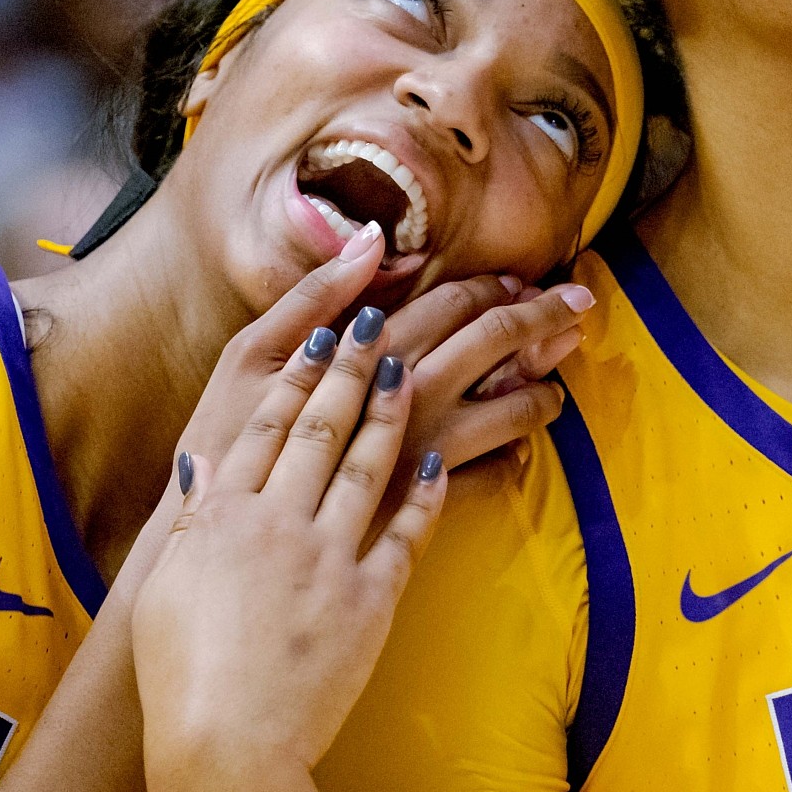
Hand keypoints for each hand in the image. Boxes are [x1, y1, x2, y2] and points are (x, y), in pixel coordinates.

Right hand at [134, 304, 447, 791]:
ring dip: (390, 410)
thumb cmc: (180, 679)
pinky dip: (424, 495)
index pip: (265, 426)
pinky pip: (404, 535)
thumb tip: (200, 464)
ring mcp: (326, 558)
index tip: (320, 333)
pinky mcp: (369, 601)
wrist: (226, 746)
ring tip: (409, 366)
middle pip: (320, 427)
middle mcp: (275, 523)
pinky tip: (440, 461)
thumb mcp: (164, 588)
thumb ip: (190, 519)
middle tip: (374, 321)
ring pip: (366, 465)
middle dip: (350, 366)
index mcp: (220, 516)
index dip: (296, 375)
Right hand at [174, 223, 593, 480]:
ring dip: (538, 386)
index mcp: (360, 351)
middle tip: (577, 304)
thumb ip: (311, 296)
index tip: (520, 282)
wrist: (214, 553)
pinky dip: (508, 456)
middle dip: (540, 317)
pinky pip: (485, 476)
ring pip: (504, 408)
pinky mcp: (418, 508)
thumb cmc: (221, 447)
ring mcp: (411, 452)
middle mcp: (394, 396)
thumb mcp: (248, 358)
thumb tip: (368, 239)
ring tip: (556, 381)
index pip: (444, 303)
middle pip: (488, 342)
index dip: (489, 289)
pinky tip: (519, 446)